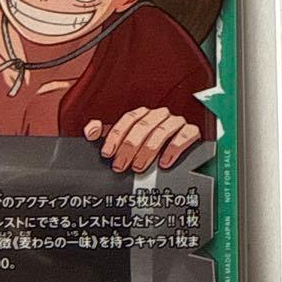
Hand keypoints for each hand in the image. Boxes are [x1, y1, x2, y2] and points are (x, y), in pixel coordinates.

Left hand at [84, 107, 202, 172]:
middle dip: (129, 147)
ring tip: (139, 166)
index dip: (116, 136)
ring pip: (161, 131)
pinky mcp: (191, 131)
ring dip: (148, 150)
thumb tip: (90, 130)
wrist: (182, 153)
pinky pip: (184, 136)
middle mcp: (159, 115)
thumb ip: (106, 133)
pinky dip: (173, 149)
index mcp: (144, 115)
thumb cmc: (150, 145)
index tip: (108, 153)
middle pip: (143, 126)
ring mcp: (176, 122)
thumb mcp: (126, 139)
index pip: (128, 119)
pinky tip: (164, 162)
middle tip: (121, 164)